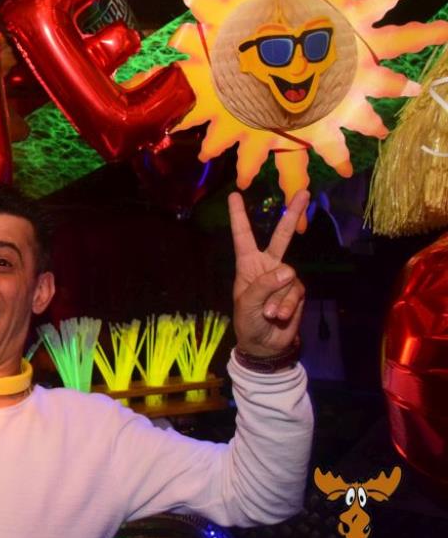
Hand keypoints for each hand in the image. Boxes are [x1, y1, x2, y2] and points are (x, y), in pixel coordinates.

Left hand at [228, 190, 308, 356]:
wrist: (265, 344)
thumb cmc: (247, 321)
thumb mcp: (247, 304)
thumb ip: (264, 286)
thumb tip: (288, 270)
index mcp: (248, 264)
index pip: (243, 236)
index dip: (239, 217)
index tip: (234, 195)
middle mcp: (267, 266)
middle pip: (281, 237)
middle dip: (292, 215)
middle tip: (303, 193)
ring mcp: (284, 278)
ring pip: (289, 278)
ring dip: (278, 300)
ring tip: (268, 314)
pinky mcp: (297, 291)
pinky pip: (296, 292)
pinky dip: (287, 306)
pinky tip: (279, 317)